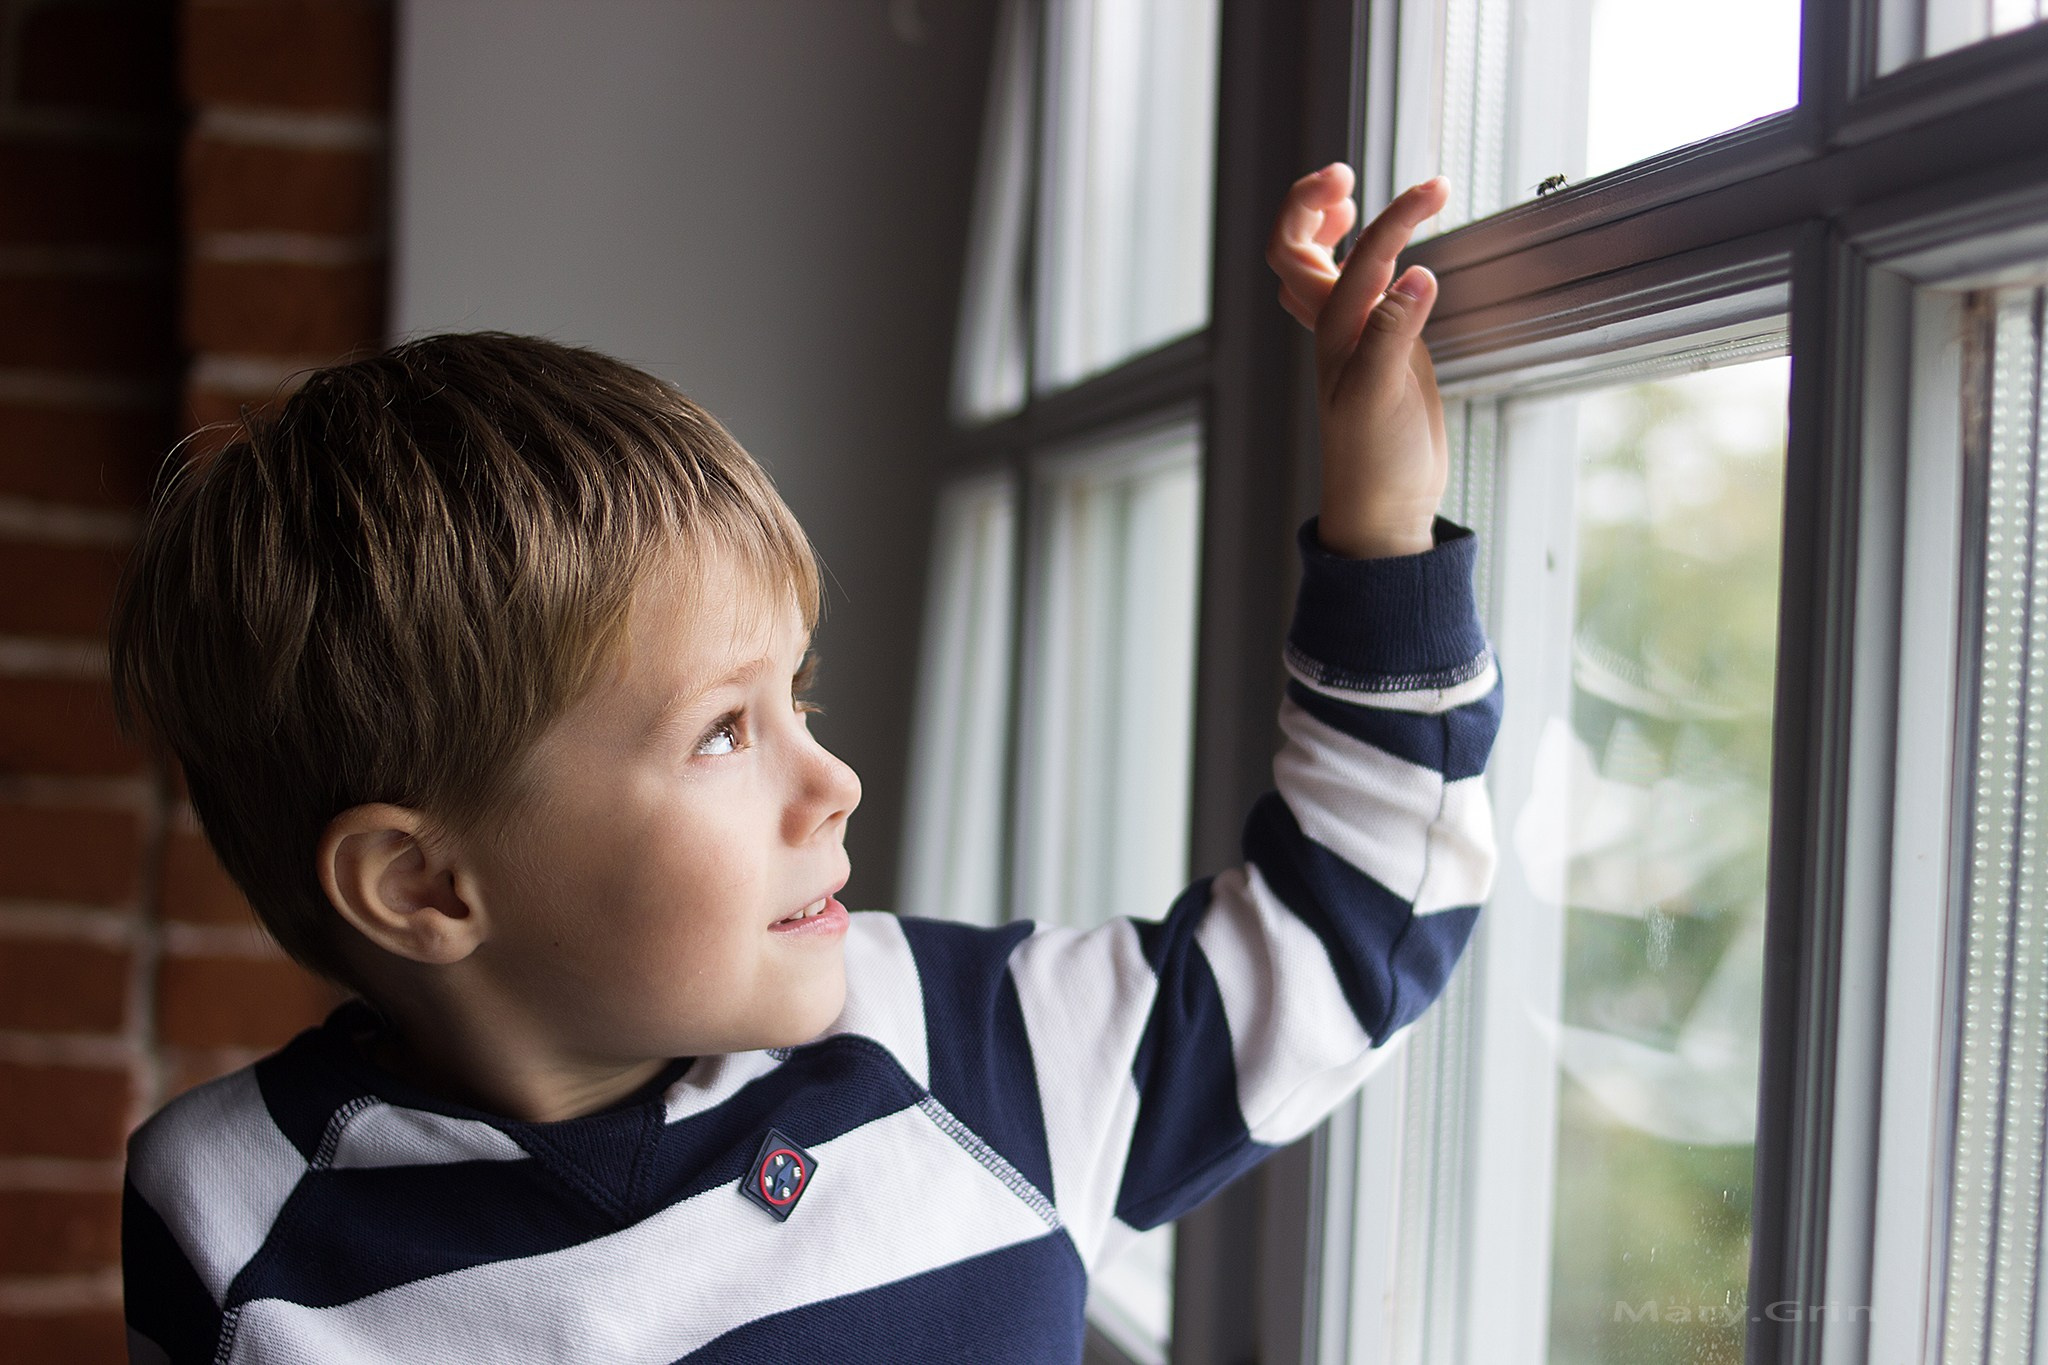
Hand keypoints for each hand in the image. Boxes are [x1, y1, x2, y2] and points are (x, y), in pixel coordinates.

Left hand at [1266, 165, 1450, 557]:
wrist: (1385, 505)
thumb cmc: (1376, 459)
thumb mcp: (1384, 396)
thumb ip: (1394, 333)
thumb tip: (1415, 272)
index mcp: (1332, 331)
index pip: (1355, 256)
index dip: (1392, 218)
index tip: (1436, 190)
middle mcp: (1333, 327)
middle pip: (1294, 249)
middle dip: (1310, 204)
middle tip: (1345, 172)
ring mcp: (1352, 335)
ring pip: (1315, 266)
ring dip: (1320, 224)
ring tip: (1346, 189)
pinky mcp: (1375, 347)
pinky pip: (1348, 288)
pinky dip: (1352, 257)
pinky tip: (1378, 249)